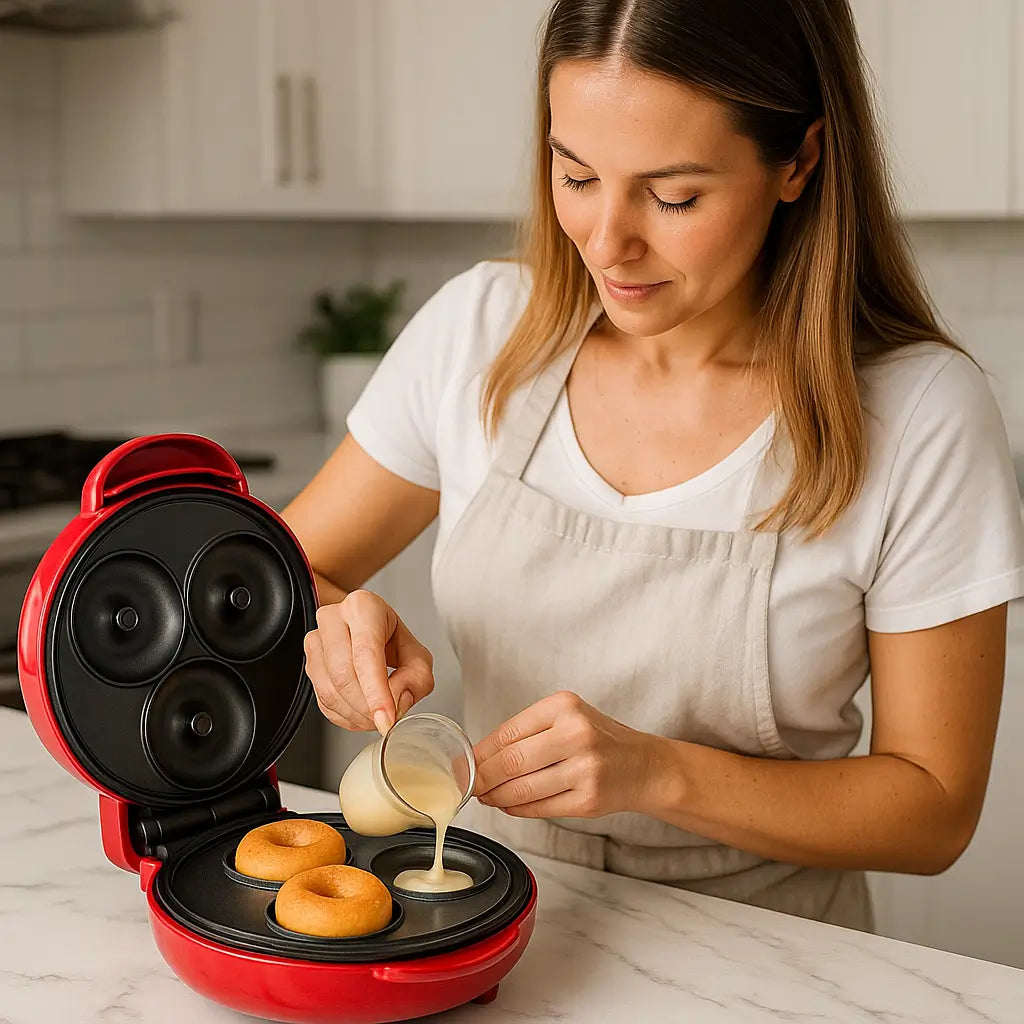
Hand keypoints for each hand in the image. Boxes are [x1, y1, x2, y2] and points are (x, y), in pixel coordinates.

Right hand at [303, 590, 433, 734]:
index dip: (376, 692)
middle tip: (386, 719)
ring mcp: (316, 640)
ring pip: (329, 690)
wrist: (368, 629)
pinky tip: (360, 713)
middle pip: (344, 675)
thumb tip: (397, 702)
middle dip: (367, 707)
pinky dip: (344, 716)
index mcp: (363, 608)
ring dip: (355, 714)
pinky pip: (321, 700)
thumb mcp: (417, 655)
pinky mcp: (308, 663)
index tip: (386, 718)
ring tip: (376, 716)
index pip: (366, 653)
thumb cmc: (391, 639)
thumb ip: (417, 679)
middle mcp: (334, 619)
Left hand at [472, 691, 665, 818]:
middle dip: (482, 777)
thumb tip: (478, 756)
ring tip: (486, 796)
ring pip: (523, 789)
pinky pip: (540, 808)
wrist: (643, 765)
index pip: (508, 732)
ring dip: (497, 797)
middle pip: (511, 762)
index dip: (480, 753)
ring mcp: (585, 769)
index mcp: (565, 706)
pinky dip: (517, 809)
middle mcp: (576, 734)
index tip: (465, 763)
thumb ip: (527, 732)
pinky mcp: (588, 799)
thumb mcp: (566, 718)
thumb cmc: (598, 740)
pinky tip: (509, 805)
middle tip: (469, 784)